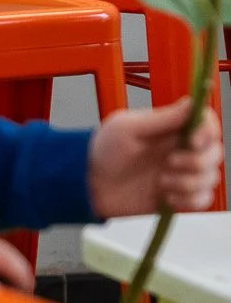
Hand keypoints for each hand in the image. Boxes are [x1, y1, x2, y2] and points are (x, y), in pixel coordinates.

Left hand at [87, 98, 223, 217]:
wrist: (89, 185)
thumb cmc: (103, 151)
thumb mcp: (128, 128)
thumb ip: (163, 118)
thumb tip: (192, 103)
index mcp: (171, 129)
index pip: (207, 124)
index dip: (208, 131)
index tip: (192, 139)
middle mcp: (180, 150)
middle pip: (214, 152)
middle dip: (197, 160)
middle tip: (170, 162)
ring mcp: (180, 175)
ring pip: (210, 177)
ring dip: (189, 182)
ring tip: (161, 181)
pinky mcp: (178, 197)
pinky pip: (202, 199)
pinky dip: (189, 200)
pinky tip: (166, 196)